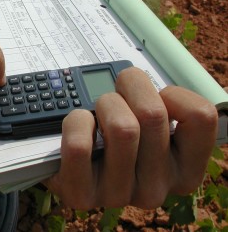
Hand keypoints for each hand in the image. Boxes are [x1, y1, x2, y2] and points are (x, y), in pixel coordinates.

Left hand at [44, 67, 217, 208]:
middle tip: (118, 98)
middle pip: (152, 114)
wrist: (72, 167)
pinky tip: (81, 128)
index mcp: (184, 171)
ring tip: (98, 115)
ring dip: (103, 105)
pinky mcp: (82, 195)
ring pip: (121, 127)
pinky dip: (76, 122)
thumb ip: (156, 104)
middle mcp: (157, 189)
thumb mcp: (147, 123)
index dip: (173, 94)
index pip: (202, 116)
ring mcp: (119, 195)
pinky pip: (80, 145)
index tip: (155, 100)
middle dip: (128, 88)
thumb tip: (134, 79)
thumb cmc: (115, 138)